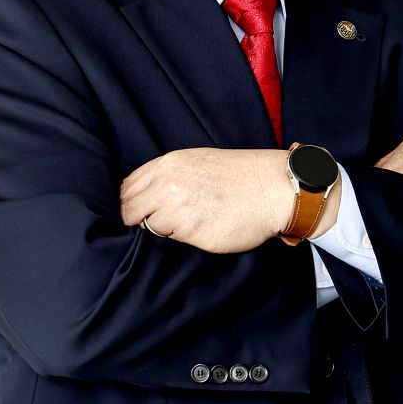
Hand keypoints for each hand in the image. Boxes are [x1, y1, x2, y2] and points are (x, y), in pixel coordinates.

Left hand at [121, 148, 288, 252]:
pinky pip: (170, 240)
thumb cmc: (241, 176)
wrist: (275, 188)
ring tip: (188, 224)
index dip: (131, 202)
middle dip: (139, 219)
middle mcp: (167, 184)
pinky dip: (181, 239)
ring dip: (162, 230)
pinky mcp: (190, 231)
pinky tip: (201, 229)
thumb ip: (168, 175)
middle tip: (161, 222)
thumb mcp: (198, 162)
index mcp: (168, 164)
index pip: (127, 188)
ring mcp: (177, 208)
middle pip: (128, 211)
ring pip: (148, 227)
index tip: (142, 211)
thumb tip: (144, 197)